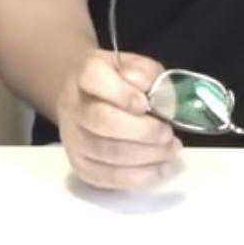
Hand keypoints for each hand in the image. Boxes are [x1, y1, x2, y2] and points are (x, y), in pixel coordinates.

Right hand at [54, 49, 180, 189]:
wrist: (87, 99)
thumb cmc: (119, 82)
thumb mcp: (135, 67)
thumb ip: (147, 75)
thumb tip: (154, 96)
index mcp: (84, 74)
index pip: (94, 78)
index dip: (122, 93)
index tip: (146, 104)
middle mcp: (72, 105)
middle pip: (101, 120)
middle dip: (142, 131)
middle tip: (168, 133)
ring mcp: (72, 138)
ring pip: (107, 152)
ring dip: (147, 155)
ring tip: (171, 149)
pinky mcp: (80, 165)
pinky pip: (108, 177)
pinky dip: (140, 176)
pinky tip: (162, 168)